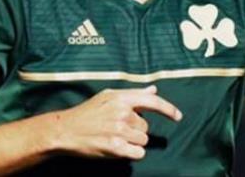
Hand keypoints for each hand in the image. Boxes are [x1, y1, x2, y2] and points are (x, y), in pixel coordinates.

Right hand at [50, 85, 181, 159]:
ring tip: (114, 137)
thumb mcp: (108, 97)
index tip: (178, 116)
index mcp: (121, 98)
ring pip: (142, 141)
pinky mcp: (115, 147)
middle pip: (146, 127)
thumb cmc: (87, 113)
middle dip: (135, 130)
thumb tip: (153, 90)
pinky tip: (117, 148)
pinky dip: (131, 153)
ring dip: (132, 142)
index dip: (169, 109)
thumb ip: (133, 94)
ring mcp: (119, 130)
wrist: (66, 130)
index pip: (153, 102)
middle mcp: (122, 113)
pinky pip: (138, 153)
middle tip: (117, 128)